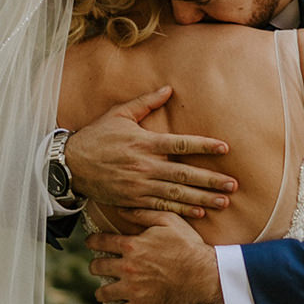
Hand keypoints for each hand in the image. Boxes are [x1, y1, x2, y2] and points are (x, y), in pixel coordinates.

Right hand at [65, 87, 237, 220]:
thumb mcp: (119, 114)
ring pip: (176, 194)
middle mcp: (144, 165)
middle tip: (233, 185)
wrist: (70, 164)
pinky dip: (180, 211)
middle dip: (211, 180)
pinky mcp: (132, 200)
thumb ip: (146, 103)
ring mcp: (139, 185)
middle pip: (184, 174)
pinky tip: (197, 214)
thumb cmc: (96, 136)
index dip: (204, 146)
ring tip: (223, 202)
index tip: (225, 149)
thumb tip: (168, 89)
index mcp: (144, 142)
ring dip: (201, 199)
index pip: (180, 144)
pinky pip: (160, 207)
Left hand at [87, 217, 222, 303]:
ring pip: (103, 291)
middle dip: (96, 266)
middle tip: (99, 267)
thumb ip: (143, 214)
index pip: (101, 242)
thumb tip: (122, 209)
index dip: (93, 242)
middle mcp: (128, 267)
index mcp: (132, 245)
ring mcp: (133, 288)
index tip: (91, 243)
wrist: (205, 274)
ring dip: (101, 290)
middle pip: (97, 267)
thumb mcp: (168, 221)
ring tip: (103, 290)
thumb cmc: (189, 246)